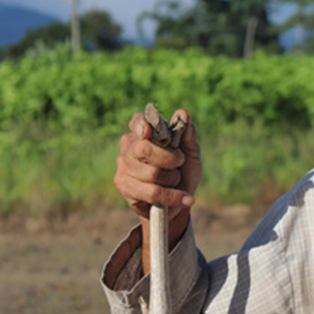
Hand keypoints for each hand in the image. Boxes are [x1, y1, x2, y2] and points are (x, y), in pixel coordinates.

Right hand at [114, 108, 201, 225]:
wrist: (179, 201)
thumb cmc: (183, 172)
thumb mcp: (191, 153)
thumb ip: (187, 134)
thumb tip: (183, 112)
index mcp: (144, 132)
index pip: (138, 121)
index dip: (142, 124)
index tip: (148, 131)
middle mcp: (129, 146)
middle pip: (144, 149)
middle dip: (169, 158)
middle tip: (179, 161)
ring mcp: (123, 165)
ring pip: (151, 173)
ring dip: (172, 179)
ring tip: (176, 180)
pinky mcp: (123, 185)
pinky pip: (152, 192)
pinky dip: (173, 196)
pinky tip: (186, 199)